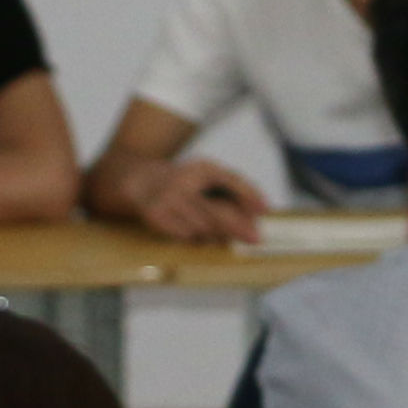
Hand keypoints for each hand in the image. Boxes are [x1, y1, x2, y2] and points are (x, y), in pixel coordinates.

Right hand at [130, 154, 270, 245]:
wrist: (142, 181)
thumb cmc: (185, 181)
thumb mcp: (208, 175)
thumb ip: (232, 189)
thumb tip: (258, 211)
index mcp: (202, 168)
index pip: (231, 179)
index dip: (249, 194)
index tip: (265, 209)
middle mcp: (184, 181)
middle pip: (217, 211)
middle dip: (239, 226)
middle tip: (255, 238)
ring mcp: (169, 199)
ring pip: (203, 227)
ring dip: (217, 234)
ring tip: (220, 233)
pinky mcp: (157, 216)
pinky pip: (185, 235)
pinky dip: (196, 237)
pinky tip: (195, 230)